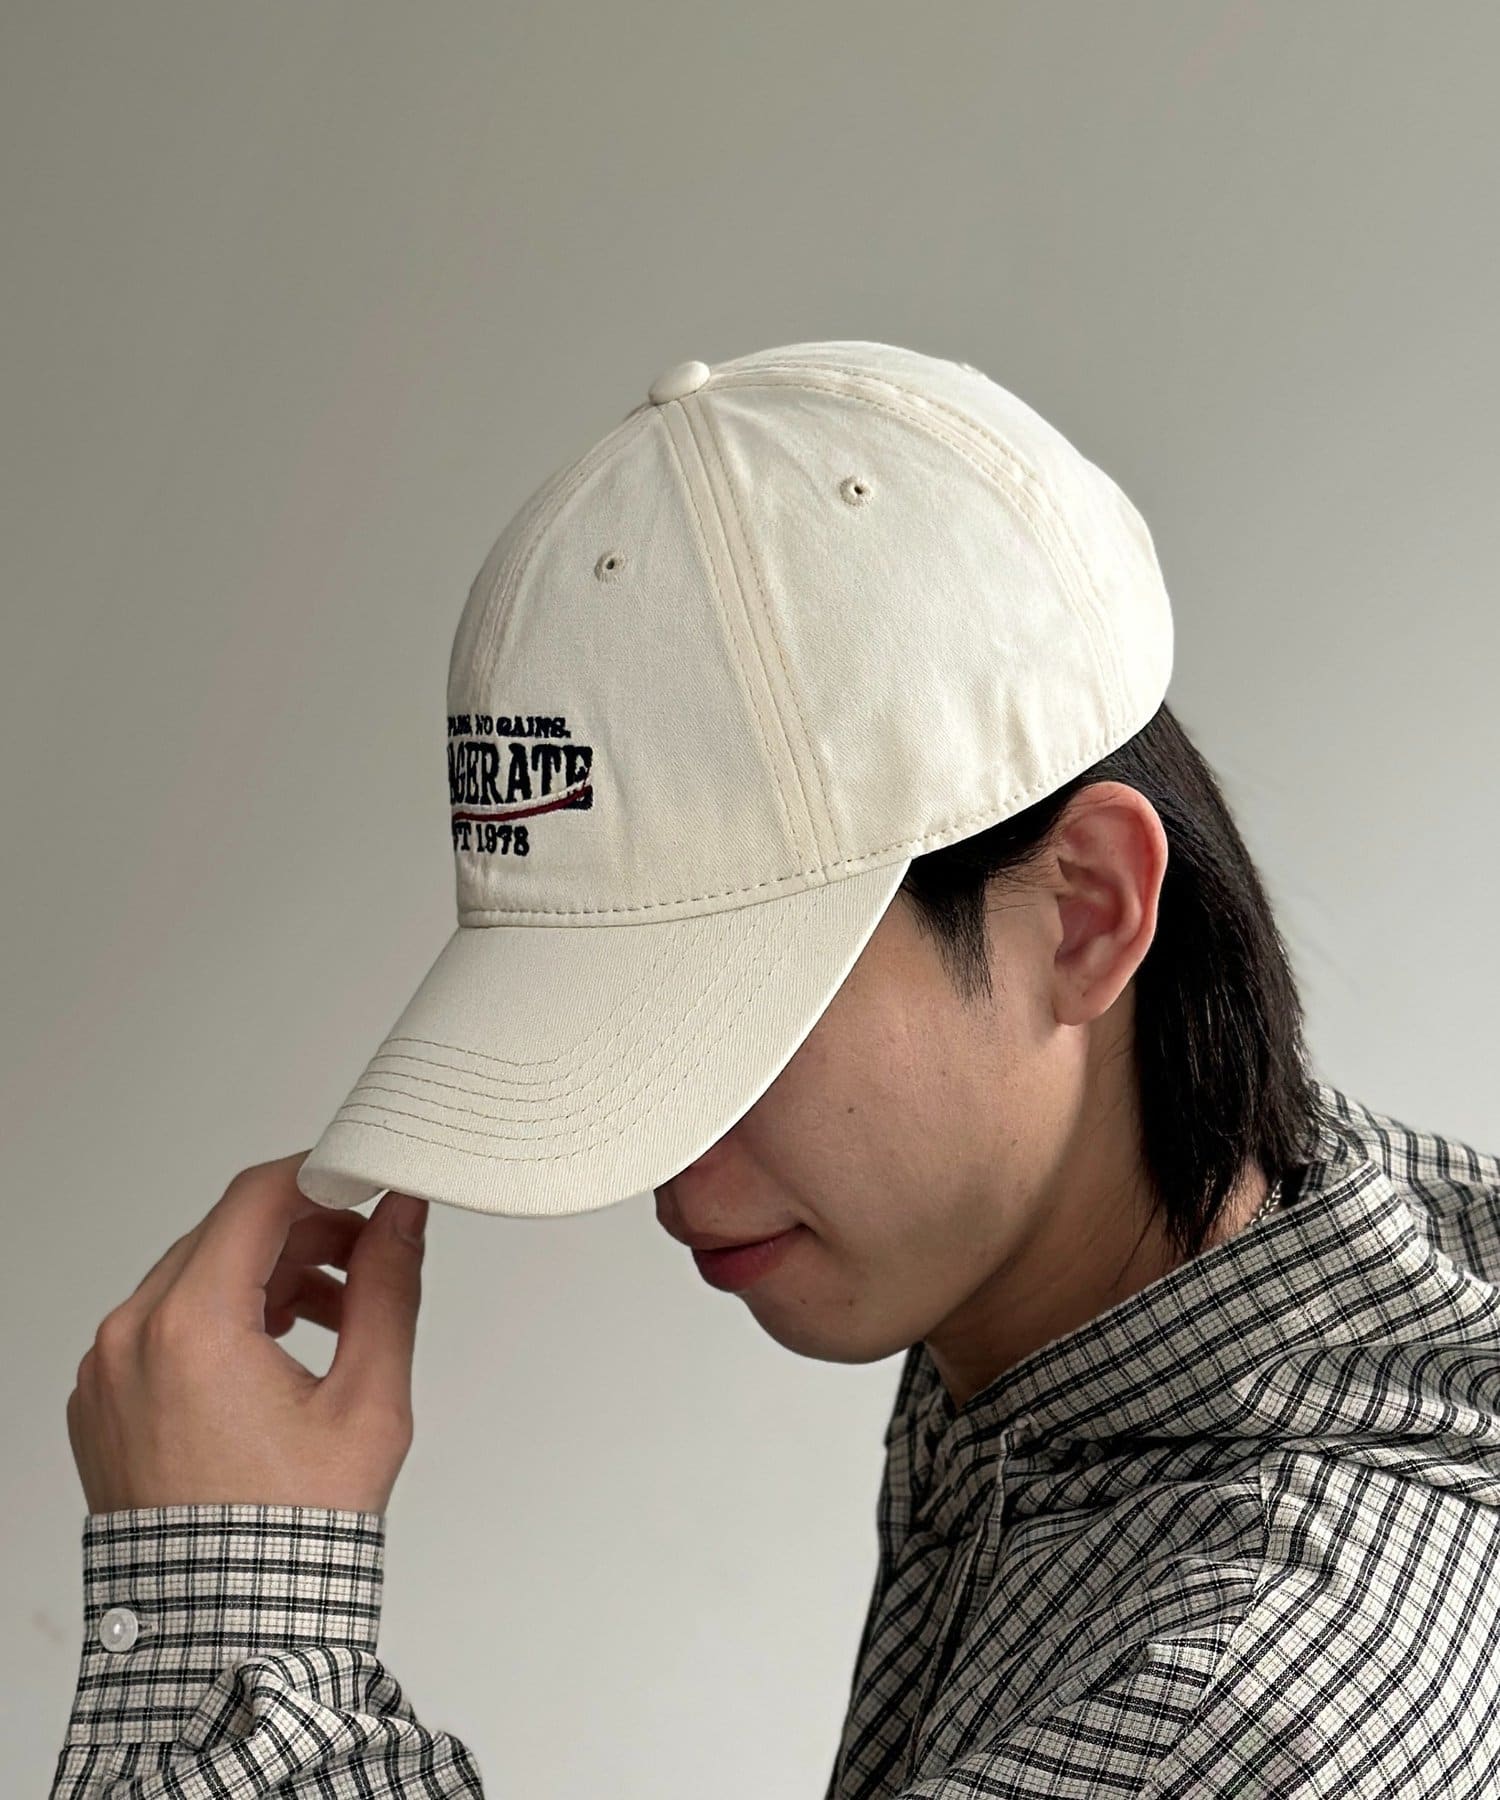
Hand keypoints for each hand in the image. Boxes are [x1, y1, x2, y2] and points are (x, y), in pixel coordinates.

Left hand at [66, 1153, 429, 1515]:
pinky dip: (221, 1319)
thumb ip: (387, 1288)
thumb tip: (402, 1214)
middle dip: (304, 1234)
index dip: (322, 1177)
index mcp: (191, 1328)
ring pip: (193, 1277)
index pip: (257, 1198)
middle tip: (368, 1257)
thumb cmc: (293, 1532)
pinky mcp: (102, 1402)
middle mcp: (130, 1338)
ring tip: (335, 1319)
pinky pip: (162, 1325)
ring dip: (266, 1277)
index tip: (367, 1186)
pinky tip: (277, 1354)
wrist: (225, 1631)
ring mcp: (106, 1372)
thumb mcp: (366, 1401)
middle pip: (226, 1234)